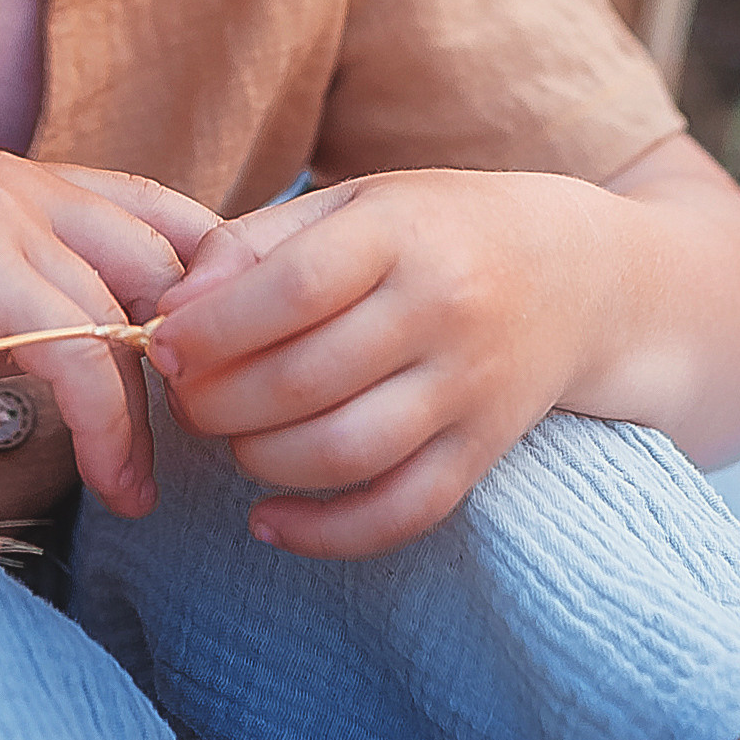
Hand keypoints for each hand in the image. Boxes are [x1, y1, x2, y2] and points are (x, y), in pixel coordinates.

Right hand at [0, 153, 218, 517]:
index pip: (164, 209)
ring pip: (124, 311)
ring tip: (144, 488)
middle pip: (163, 258)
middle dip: (197, 357)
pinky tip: (110, 480)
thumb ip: (52, 311)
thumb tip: (141, 361)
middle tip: (202, 442)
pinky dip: (105, 424)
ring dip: (148, 415)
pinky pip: (77, 348)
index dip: (213, 286)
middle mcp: (21, 179)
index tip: (227, 375)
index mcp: (26, 180)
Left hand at [147, 168, 611, 556]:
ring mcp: (469, 387)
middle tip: (184, 399)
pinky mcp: (483, 452)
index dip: (215, 328)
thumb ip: (256, 244)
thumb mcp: (352, 204)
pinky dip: (325, 535)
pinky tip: (269, 523)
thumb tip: (170, 306)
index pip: (297, 288)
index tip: (163, 344)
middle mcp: (443, 308)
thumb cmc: (432, 230)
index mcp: (401, 232)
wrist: (576, 273)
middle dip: (219, 402)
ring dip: (261, 461)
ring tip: (231, 441)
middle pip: (308, 378)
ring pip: (347, 452)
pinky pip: (402, 513)